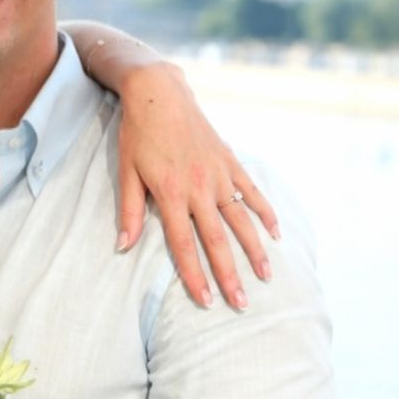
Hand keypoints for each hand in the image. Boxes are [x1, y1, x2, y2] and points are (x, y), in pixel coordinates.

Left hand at [115, 62, 279, 309]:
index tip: (206, 301)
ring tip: (265, 276)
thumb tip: (121, 246)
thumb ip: (128, 211)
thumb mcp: (126, 172)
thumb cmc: (138, 134)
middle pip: (216, 240)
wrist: (159, 93)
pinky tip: (276, 234)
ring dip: (254, 250)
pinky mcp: (229, 161)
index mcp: (170, 194)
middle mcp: (198, 188)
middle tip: (241, 304)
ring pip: (240, 220)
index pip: (184, 244)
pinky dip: (265, 212)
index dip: (195, 275)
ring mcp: (218, 174)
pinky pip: (251, 191)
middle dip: (229, 274)